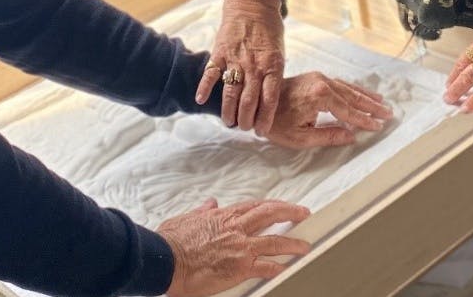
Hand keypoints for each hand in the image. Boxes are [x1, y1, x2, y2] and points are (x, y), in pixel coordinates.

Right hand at [158, 198, 310, 296]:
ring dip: (292, 243)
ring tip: (304, 245)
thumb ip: (202, 211)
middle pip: (270, 215)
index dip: (272, 205)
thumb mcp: (187, 219)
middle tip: (304, 213)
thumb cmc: (172, 241)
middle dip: (290, 213)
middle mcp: (235, 228)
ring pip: (275, 241)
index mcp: (223, 216)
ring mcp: (240, 247)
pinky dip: (277, 268)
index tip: (282, 205)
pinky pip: (265, 267)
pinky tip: (285, 269)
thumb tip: (210, 203)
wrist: (167, 260)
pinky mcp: (240, 267)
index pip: (254, 206)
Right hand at [196, 0, 286, 133]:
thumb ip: (273, 76)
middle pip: (249, 101)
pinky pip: (211, 73)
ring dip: (228, 111)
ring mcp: (236, 59)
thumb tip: (269, 102)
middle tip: (243, 128)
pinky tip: (200, 100)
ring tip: (228, 123)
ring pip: (230, 92)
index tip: (261, 132)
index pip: (269, 100)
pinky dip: (204, 87)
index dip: (265, 119)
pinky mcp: (220, 52)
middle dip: (246, 120)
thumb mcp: (279, 54)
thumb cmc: (270, 32)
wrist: (253, 6)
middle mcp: (254, 66)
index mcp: (272, 67)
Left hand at [262, 73, 392, 148]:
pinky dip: (353, 89)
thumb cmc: (275, 123)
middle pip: (352, 96)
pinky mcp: (314, 77)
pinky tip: (360, 93)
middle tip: (389, 113)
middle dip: (371, 106)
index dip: (365, 121)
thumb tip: (352, 136)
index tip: (379, 126)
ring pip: (348, 88)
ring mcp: (318, 77)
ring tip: (381, 102)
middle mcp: (322, 82)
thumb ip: (329, 136)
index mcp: (320, 97)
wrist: (256, 102)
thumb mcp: (301, 137)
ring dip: (365, 96)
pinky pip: (339, 83)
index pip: (349, 111)